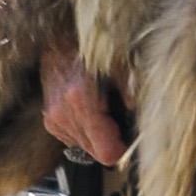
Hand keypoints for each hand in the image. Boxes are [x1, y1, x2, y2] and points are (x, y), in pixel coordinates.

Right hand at [41, 42, 126, 165]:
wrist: (58, 42)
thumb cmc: (91, 52)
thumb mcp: (122, 68)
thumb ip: (133, 95)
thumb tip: (145, 119)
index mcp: (83, 102)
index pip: (106, 153)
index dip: (122, 148)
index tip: (127, 137)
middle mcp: (65, 115)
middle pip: (96, 153)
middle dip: (110, 140)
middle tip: (117, 119)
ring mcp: (55, 120)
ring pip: (85, 148)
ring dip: (97, 136)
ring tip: (101, 111)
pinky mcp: (50, 122)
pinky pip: (74, 140)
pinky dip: (84, 130)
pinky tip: (88, 111)